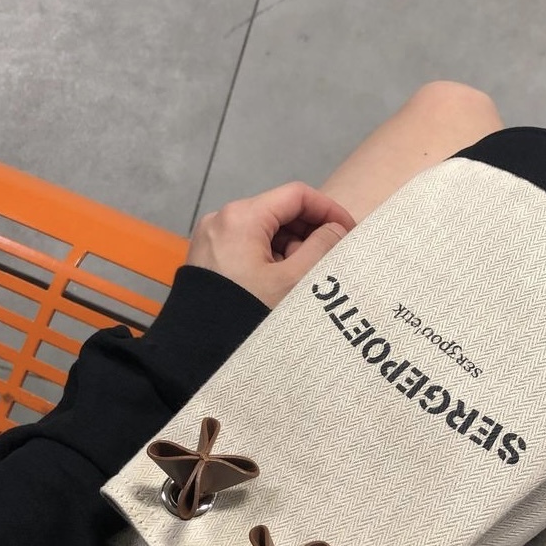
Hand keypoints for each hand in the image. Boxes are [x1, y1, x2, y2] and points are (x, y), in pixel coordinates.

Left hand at [187, 182, 355, 307]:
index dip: (328, 209)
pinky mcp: (207, 255)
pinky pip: (246, 245)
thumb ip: (321, 248)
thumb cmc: (246, 313)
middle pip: (278, 211)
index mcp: (242, 216)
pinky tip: (277, 283)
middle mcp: (222, 218)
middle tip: (327, 259)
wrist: (198, 350)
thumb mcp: (292, 281)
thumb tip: (335, 229)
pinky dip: (268, 256)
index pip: (296, 195)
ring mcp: (211, 237)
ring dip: (289, 247)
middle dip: (308, 232)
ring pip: (263, 230)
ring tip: (300, 278)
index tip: (347, 230)